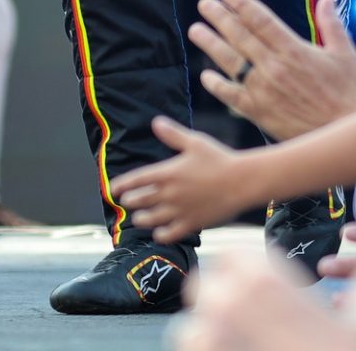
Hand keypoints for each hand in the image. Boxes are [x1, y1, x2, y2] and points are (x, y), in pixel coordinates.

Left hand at [112, 116, 253, 242]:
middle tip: (128, 202)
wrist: (242, 181)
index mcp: (168, 173)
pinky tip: (160, 232)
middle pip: (140, 201)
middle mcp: (170, 193)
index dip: (122, 185)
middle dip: (131, 202)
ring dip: (142, 219)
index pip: (136, 180)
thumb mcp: (195, 142)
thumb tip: (156, 122)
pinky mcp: (191, 224)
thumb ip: (173, 134)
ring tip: (140, 218)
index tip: (113, 189)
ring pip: (150, 219)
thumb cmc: (219, 158)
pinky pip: (169, 234)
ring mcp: (179, 211)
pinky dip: (161, 234)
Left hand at [176, 249, 355, 350]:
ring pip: (192, 326)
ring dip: (209, 334)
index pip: (232, 254)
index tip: (261, 287)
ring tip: (240, 347)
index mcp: (264, 282)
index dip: (245, 268)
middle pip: (206, 286)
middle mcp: (227, 305)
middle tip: (250, 319)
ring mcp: (208, 341)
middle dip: (222, 298)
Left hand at [189, 0, 355, 139]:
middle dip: (220, 17)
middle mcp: (273, 66)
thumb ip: (332, 24)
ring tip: (196, 30)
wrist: (339, 134)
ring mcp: (262, 89)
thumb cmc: (346, 93)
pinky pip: (231, 94)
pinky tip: (206, 75)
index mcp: (293, 49)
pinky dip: (217, 85)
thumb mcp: (345, 54)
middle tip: (205, 4)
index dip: (241, 3)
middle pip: (240, 36)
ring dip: (210, 44)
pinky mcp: (257, 111)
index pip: (261, 19)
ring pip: (230, 61)